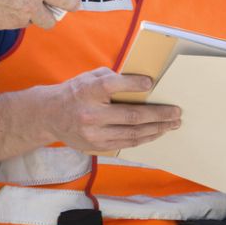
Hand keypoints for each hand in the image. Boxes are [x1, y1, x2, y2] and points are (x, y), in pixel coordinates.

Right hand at [0, 0, 86, 29]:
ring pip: (52, 19)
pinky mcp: (16, 21)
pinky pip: (29, 22)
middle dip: (72, 2)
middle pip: (71, 1)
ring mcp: (28, 6)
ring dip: (48, 15)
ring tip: (39, 10)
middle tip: (69, 2)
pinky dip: (25, 18)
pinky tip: (13, 8)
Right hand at [38, 67, 181, 151]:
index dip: (136, 84)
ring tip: (172, 124)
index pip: (115, 85)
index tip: (152, 83)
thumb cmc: (74, 92)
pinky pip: (126, 143)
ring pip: (133, 134)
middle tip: (176, 112)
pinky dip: (143, 138)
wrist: (49, 115)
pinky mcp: (96, 146)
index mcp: (88, 91)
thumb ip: (111, 78)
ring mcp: (93, 133)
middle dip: (159, 115)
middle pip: (132, 116)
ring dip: (156, 129)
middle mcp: (91, 113)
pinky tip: (155, 132)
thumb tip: (140, 82)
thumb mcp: (88, 78)